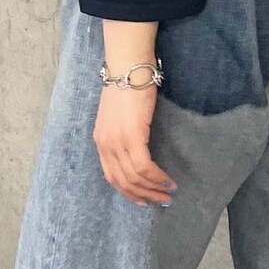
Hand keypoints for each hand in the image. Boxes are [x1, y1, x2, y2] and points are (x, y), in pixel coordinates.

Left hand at [92, 77, 176, 207]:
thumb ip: (121, 131)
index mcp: (100, 140)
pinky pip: (144, 167)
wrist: (129, 66)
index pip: (111, 175)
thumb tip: (136, 146)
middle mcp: (105, 145)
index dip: (127, 191)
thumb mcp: (118, 113)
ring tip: (168, 194)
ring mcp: (117, 142)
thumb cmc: (127, 83)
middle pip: (122, 181)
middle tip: (159, 201)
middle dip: (142, 195)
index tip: (142, 199)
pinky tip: (168, 181)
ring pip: (134, 178)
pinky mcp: (132, 136)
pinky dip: (157, 178)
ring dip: (152, 189)